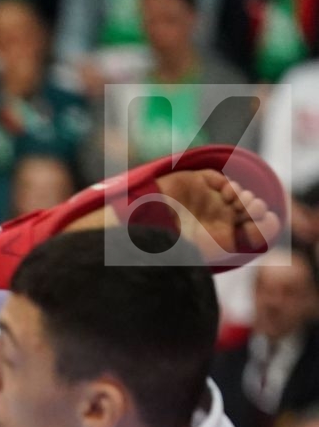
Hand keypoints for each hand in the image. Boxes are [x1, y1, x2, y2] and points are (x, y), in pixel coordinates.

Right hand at [153, 169, 280, 261]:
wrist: (152, 225)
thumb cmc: (183, 243)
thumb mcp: (223, 247)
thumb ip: (252, 235)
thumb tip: (275, 220)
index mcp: (217, 236)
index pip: (247, 225)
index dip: (260, 220)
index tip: (262, 219)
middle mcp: (211, 218)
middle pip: (244, 207)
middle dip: (254, 205)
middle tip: (250, 208)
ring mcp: (203, 200)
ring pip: (234, 192)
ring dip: (242, 195)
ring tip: (238, 202)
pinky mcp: (194, 183)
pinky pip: (218, 179)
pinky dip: (228, 183)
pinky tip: (227, 192)